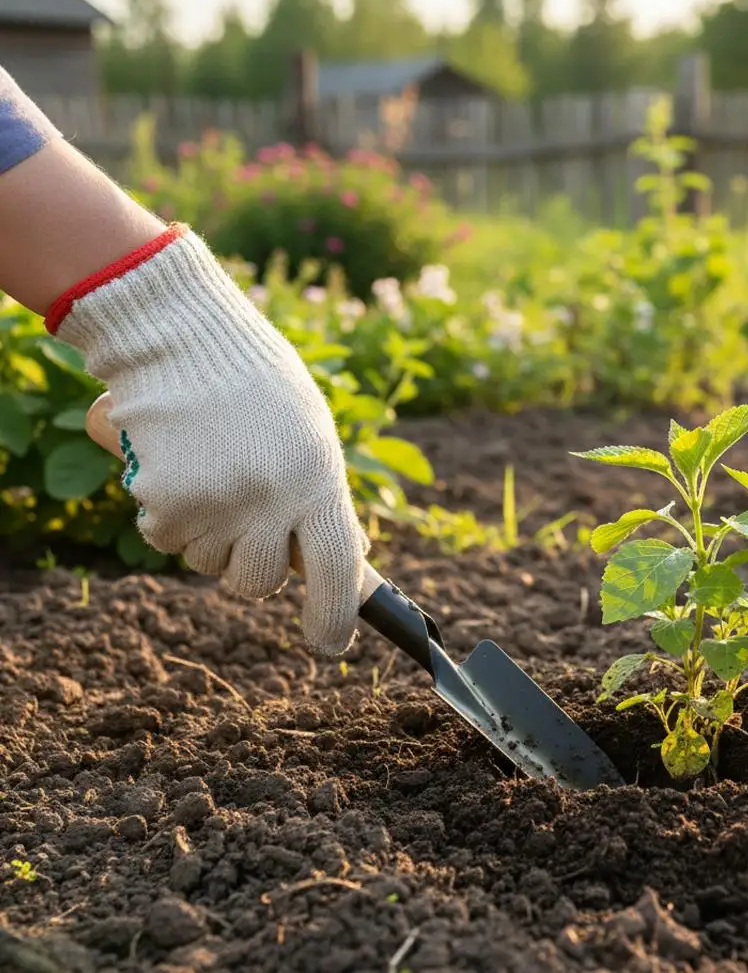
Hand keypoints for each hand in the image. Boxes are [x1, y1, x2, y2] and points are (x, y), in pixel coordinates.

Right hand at [50, 224, 368, 654]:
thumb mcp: (311, 438)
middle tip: (244, 518)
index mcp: (318, 479)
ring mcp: (217, 505)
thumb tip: (352, 565)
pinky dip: (169, 514)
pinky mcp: (164, 504)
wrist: (183, 335)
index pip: (338, 570)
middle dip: (251, 565)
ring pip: (208, 563)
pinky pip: (166, 538)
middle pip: (258, 582)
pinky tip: (177, 465)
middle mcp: (272, 500)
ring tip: (211, 470)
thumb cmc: (257, 387)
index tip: (329, 644)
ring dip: (208, 533)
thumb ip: (325, 502)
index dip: (334, 616)